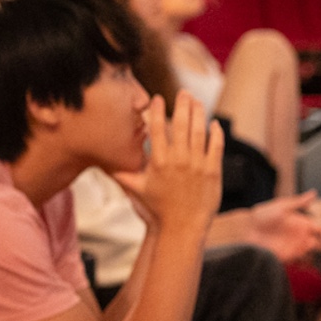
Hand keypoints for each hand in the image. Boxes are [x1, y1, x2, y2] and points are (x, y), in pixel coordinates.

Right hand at [112, 91, 222, 235]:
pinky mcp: (213, 172)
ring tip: (197, 101)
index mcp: (159, 161)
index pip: (158, 129)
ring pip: (199, 131)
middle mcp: (179, 160)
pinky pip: (216, 147)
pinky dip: (216, 134)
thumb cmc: (156, 210)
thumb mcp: (136, 190)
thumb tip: (104, 165)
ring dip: (199, 113)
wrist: (181, 228)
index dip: (157, 111)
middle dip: (182, 105)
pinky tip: (214, 124)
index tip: (158, 98)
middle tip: (183, 92)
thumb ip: (122, 174)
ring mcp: (198, 165)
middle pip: (181, 124)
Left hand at [246, 192, 320, 262]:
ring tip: (310, 254)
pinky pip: (302, 263)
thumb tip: (314, 192)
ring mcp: (295, 247)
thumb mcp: (280, 207)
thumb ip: (297, 202)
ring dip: (317, 257)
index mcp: (301, 223)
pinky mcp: (288, 257)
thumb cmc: (261, 216)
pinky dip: (306, 264)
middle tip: (318, 245)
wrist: (245, 231)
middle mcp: (301, 236)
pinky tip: (303, 262)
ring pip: (314, 254)